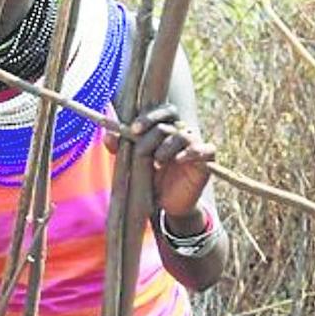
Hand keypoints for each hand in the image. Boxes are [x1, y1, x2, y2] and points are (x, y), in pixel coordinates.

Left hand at [108, 103, 214, 217]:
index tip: (132, 129)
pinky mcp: (206, 161)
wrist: (167, 204)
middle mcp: (182, 132)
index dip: (148, 116)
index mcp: (166, 127)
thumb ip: (122, 148)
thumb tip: (108, 136)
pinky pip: (205, 149)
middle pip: (171, 117)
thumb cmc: (150, 178)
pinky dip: (191, 153)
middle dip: (152, 126)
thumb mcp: (132, 163)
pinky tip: (177, 161)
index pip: (162, 110)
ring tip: (155, 163)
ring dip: (165, 147)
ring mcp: (195, 144)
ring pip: (183, 135)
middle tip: (136, 136)